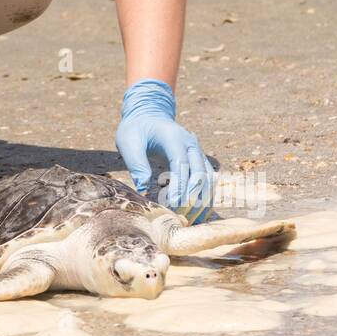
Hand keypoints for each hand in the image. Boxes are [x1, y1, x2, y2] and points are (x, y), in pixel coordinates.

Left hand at [115, 78, 214, 219]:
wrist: (148, 116)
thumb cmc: (136, 130)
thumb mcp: (128, 141)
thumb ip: (136, 163)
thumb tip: (144, 187)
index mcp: (173, 137)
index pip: (181, 162)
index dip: (180, 184)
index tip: (174, 203)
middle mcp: (190, 144)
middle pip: (200, 173)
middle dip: (192, 196)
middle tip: (181, 216)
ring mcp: (197, 152)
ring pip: (208, 179)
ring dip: (202, 200)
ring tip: (190, 220)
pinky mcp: (199, 160)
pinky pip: (208, 181)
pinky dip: (205, 198)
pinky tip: (198, 214)